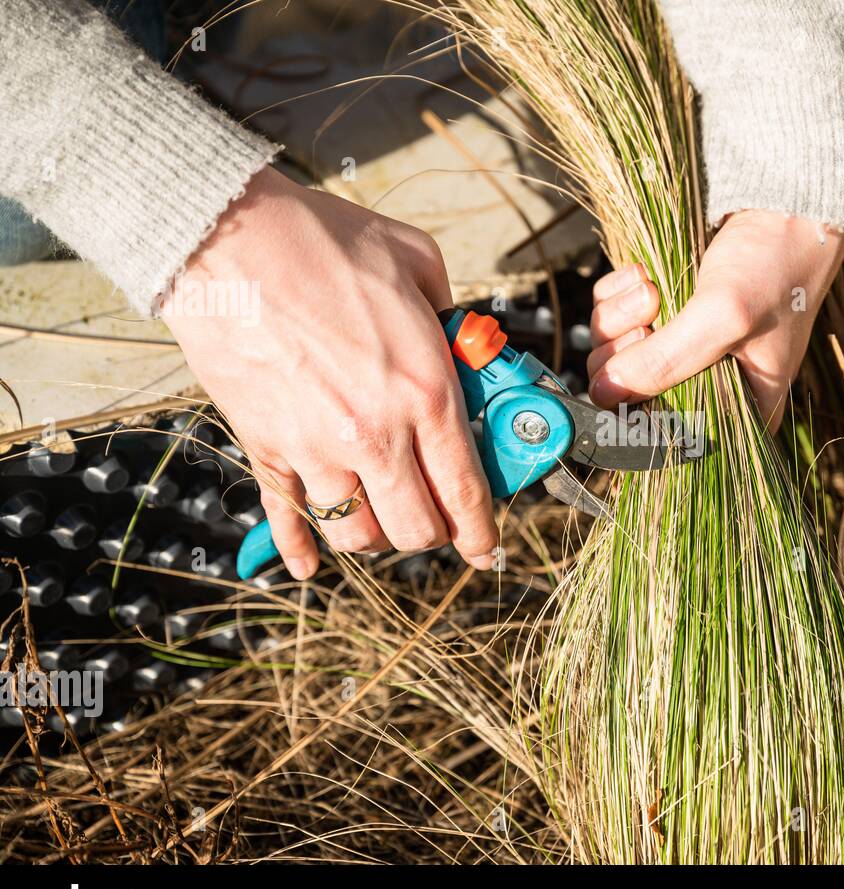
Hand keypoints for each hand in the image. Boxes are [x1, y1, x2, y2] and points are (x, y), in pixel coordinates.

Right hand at [158, 167, 497, 578]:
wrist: (229, 238)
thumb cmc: (325, 243)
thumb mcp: (419, 264)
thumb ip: (451, 316)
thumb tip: (462, 341)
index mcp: (425, 394)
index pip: (465, 492)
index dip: (481, 533)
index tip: (485, 548)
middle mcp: (374, 436)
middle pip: (413, 530)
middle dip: (432, 533)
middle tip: (435, 517)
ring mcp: (314, 448)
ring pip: (353, 534)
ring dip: (373, 534)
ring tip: (380, 513)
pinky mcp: (265, 446)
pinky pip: (285, 517)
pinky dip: (297, 548)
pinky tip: (308, 566)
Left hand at [586, 209, 843, 427]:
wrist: (782, 201)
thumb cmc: (774, 266)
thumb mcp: (723, 316)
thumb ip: (665, 361)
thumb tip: (602, 394)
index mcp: (739, 410)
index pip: (666, 438)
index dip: (636, 411)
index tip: (633, 375)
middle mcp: (704, 385)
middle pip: (628, 395)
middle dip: (626, 354)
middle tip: (652, 317)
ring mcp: (678, 346)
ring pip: (614, 352)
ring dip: (619, 317)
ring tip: (652, 288)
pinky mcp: (659, 310)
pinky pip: (611, 316)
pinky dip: (617, 295)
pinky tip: (643, 276)